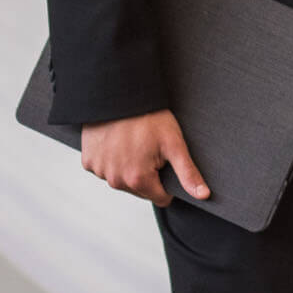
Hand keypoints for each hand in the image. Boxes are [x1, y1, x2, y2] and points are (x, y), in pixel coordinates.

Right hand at [79, 109, 210, 205]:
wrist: (120, 95)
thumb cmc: (149, 117)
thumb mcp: (174, 144)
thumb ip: (188, 173)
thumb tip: (204, 196)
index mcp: (138, 180)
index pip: (161, 197)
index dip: (167, 180)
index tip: (165, 160)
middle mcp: (115, 181)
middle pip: (140, 190)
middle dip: (148, 174)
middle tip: (149, 149)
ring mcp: (99, 171)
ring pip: (122, 181)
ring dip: (129, 168)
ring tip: (133, 144)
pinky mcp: (88, 162)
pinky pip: (105, 169)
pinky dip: (112, 161)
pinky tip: (118, 143)